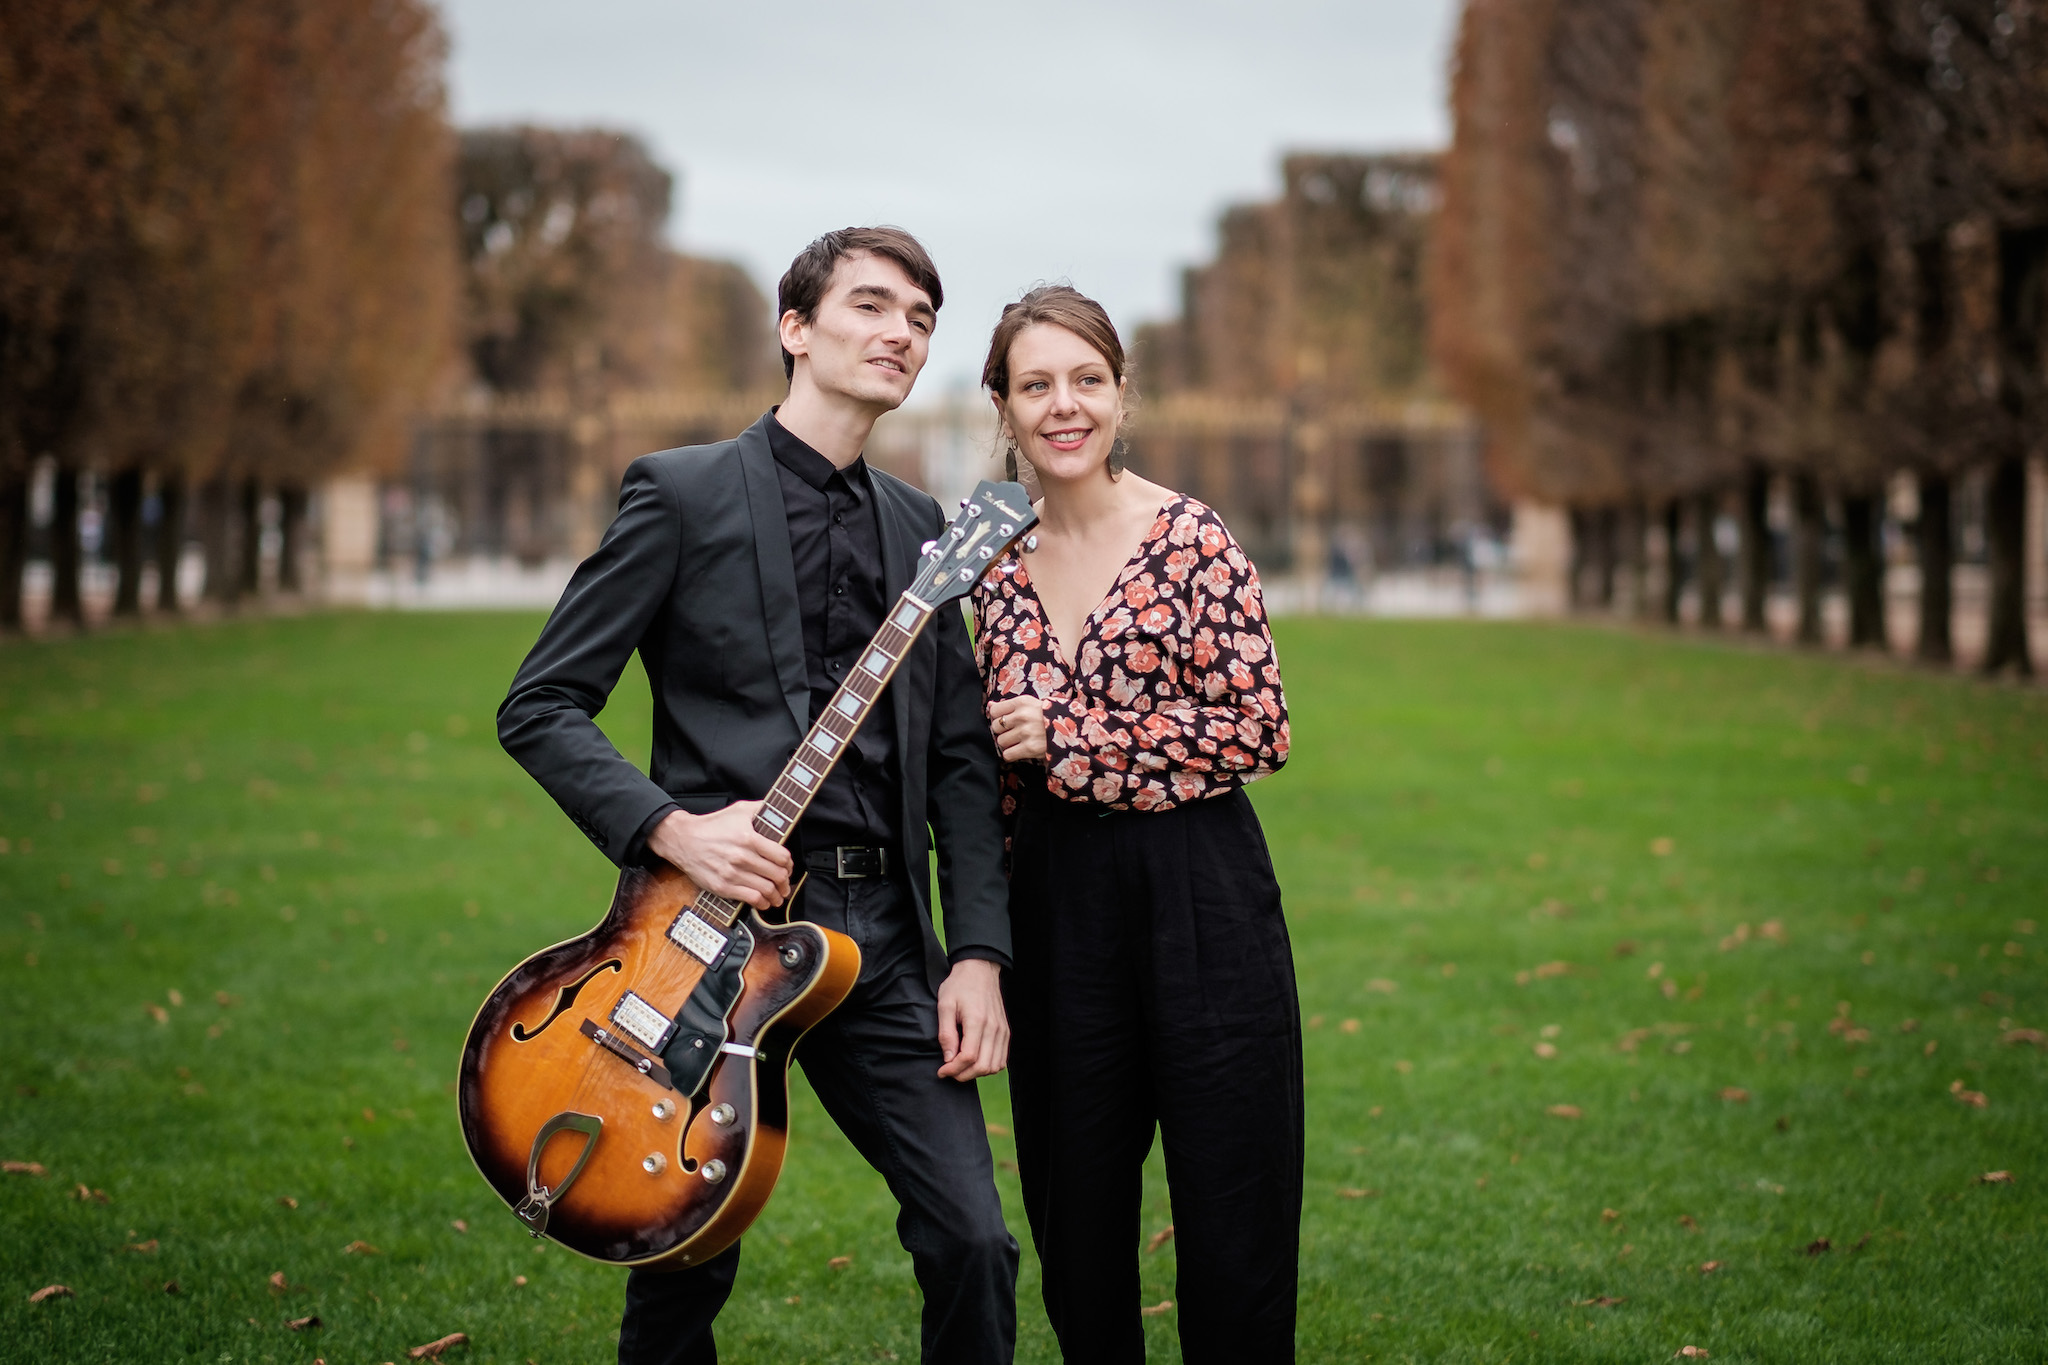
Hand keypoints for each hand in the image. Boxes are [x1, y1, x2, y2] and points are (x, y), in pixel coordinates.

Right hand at [646, 804, 791, 908]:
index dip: (789, 864)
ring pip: (767, 890)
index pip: (782, 857)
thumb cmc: (712, 825)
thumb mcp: (739, 810)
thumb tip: (780, 811)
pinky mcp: (723, 887)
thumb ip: (762, 809)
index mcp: (749, 838)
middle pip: (777, 875)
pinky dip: (762, 903)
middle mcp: (742, 857)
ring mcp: (732, 874)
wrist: (684, 839)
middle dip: (785, 881)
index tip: (788, 867)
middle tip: (785, 883)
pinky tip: (764, 901)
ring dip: (777, 895)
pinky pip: (751, 899)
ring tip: (778, 895)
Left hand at [935, 958, 1009, 1080]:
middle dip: (963, 1075)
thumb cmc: (959, 985)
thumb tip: (948, 1058)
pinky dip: (988, 1067)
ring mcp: (1002, 1031)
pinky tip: (975, 1062)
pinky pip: (1001, 1059)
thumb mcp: (945, 1005)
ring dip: (976, 1073)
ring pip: (994, 1066)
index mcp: (977, 1020)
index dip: (953, 1069)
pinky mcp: (1005, 1032)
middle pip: (982, 1066)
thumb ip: (946, 1033)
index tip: (941, 1070)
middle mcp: (993, 1028)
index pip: (968, 1057)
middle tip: (949, 1071)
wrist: (980, 970)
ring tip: (961, 1068)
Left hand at [989, 695, 1046, 762]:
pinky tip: (1020, 750)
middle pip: (996, 727)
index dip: (997, 718)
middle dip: (1002, 732)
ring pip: (1001, 742)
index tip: (1005, 721)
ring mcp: (1026, 732)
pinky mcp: (1030, 748)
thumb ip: (1010, 706)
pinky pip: (1007, 754)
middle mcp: (1022, 716)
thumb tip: (990, 706)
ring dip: (1008, 744)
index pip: (994, 711)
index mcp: (1022, 702)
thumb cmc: (1047, 716)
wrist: (1069, 730)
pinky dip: (1011, 755)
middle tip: (1013, 732)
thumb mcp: (1030, 705)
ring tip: (1019, 741)